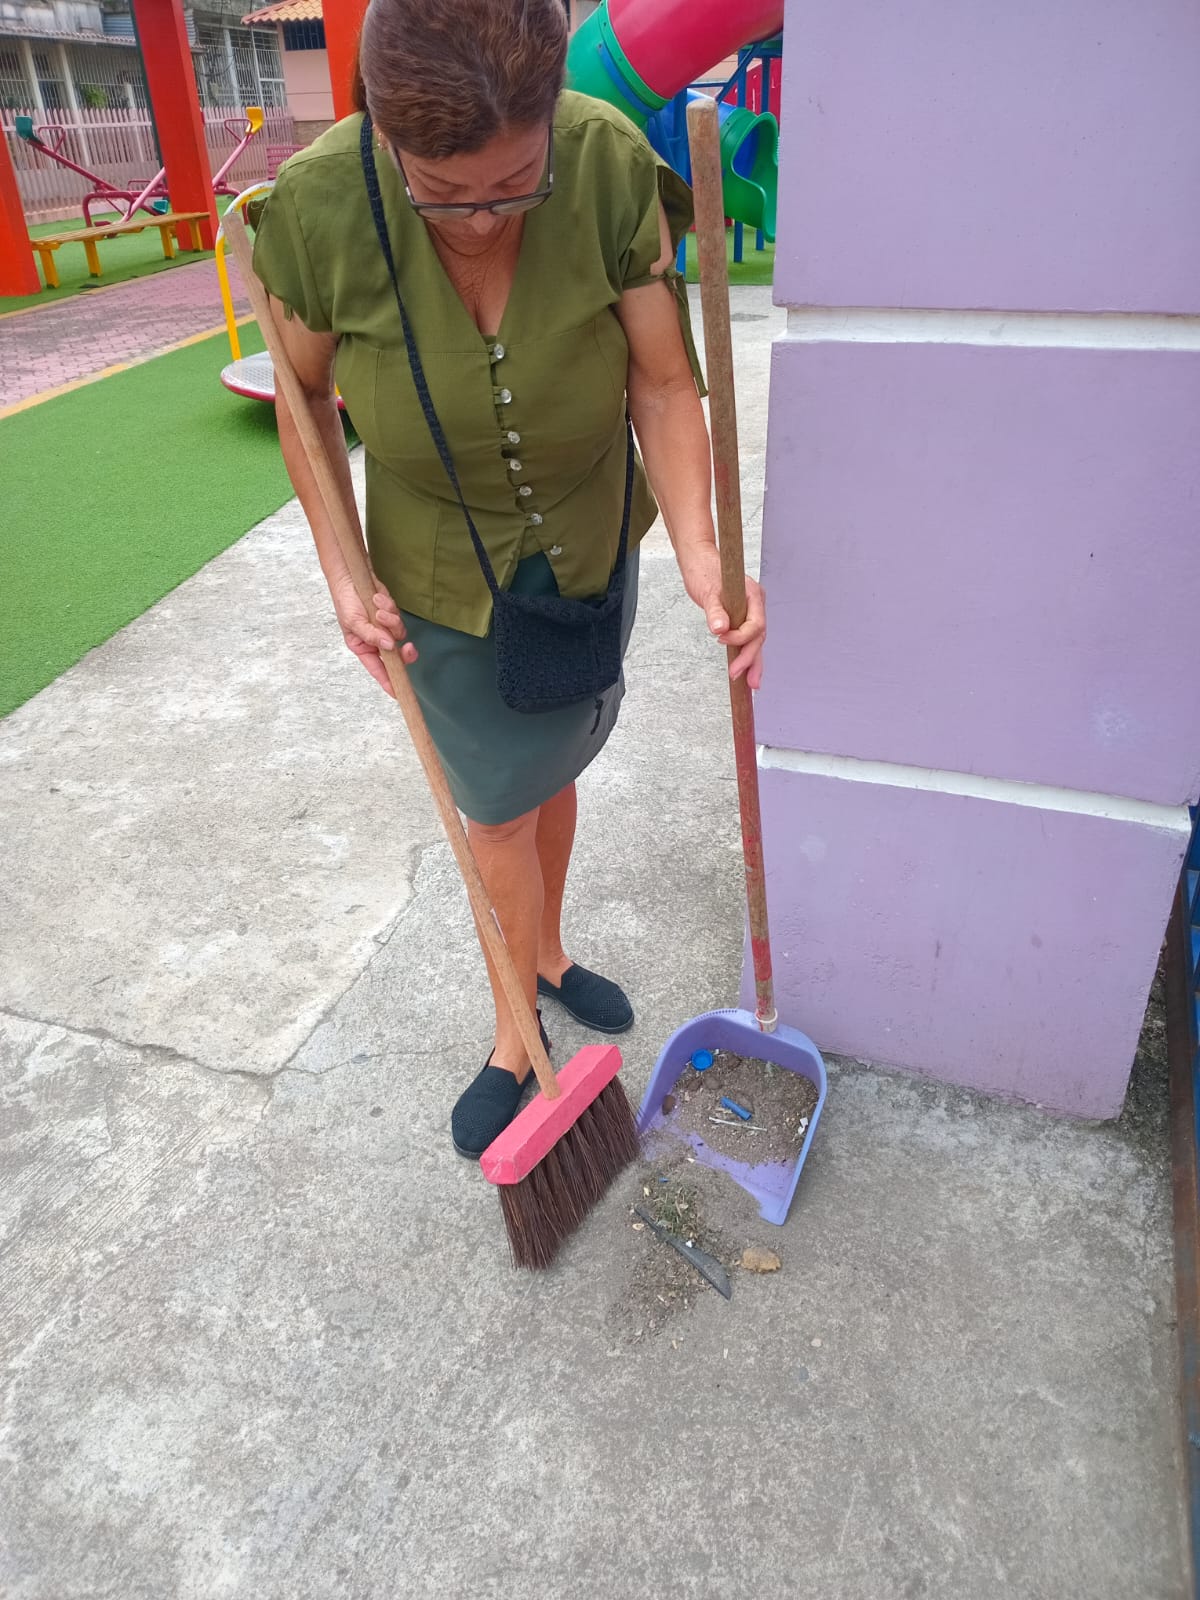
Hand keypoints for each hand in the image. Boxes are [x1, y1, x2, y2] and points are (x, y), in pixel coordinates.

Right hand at [332, 575, 416, 697]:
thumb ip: (371, 635)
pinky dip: (391, 608)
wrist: (351, 576)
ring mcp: (385, 629)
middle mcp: (376, 642)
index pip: (379, 670)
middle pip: (397, 656)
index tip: (400, 693)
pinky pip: (399, 618)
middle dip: (404, 652)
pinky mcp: (392, 616)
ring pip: (400, 634)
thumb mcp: (354, 622)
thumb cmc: (346, 602)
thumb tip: (389, 646)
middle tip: (409, 648)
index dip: (389, 682)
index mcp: (363, 648)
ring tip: (378, 608)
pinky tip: (378, 599)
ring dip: (391, 621)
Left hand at [679, 544, 765, 689]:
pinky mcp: (742, 617)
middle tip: (741, 678)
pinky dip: (746, 653)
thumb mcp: (707, 591)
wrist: (700, 561)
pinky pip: (748, 638)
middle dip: (751, 659)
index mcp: (753, 595)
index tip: (721, 640)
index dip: (740, 637)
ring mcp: (751, 611)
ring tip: (751, 683)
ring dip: (752, 661)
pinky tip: (746, 669)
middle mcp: (756, 605)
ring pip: (756, 641)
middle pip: (758, 637)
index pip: (755, 625)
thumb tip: (720, 629)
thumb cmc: (704, 571)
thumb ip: (714, 611)